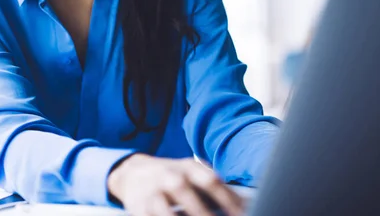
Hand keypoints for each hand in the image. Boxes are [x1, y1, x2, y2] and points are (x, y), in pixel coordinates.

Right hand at [107, 153, 244, 215]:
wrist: (133, 173)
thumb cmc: (173, 176)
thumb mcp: (191, 173)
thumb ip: (213, 187)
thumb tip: (247, 205)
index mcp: (188, 167)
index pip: (210, 180)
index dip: (228, 199)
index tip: (244, 213)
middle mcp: (169, 177)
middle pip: (186, 193)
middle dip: (204, 214)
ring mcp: (152, 192)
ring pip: (165, 210)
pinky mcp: (139, 207)